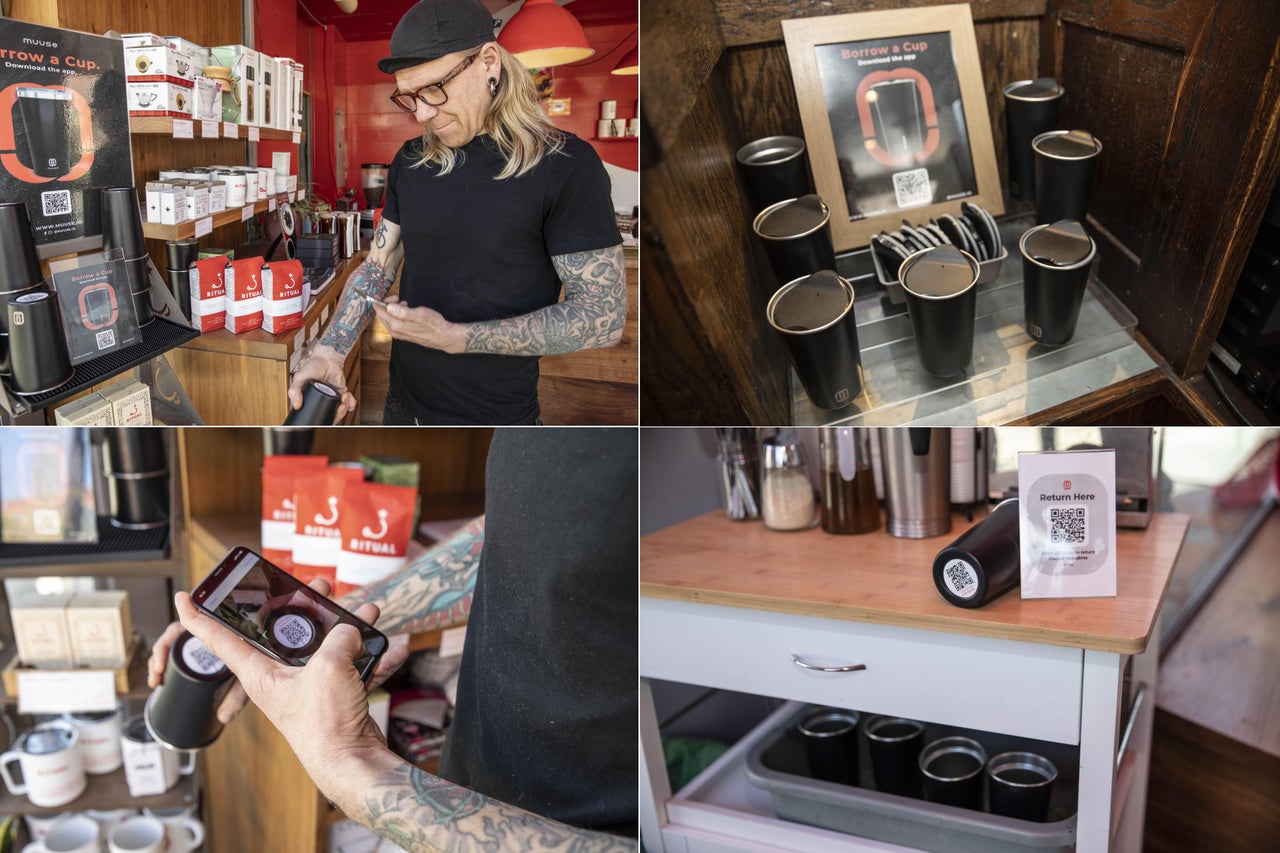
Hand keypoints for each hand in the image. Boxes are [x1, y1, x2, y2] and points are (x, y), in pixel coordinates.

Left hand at [175, 590, 408, 797]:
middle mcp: (281, 678)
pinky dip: (373, 658)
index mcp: (261, 673)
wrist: (355, 764)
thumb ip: (339, 636)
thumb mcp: (329, 667)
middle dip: (306, 606)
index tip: (183, 598)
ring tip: (369, 611)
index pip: (219, 640)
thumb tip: (352, 630)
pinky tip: (393, 650)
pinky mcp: (335, 696)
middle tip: (317, 585)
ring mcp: (309, 687)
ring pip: (327, 645)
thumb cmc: (326, 725)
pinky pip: (353, 667)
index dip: (198, 616)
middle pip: (286, 631)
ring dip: (352, 628)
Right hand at [288, 345, 356, 417]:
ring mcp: (333, 398)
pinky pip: (350, 403)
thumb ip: (294, 390)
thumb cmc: (312, 366)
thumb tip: (297, 406)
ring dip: (345, 409)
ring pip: (341, 412)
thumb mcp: (299, 377)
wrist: (326, 357)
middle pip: (331, 417)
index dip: (321, 420)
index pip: (316, 415)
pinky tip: (347, 395)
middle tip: (339, 409)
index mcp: (312, 401)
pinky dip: (351, 403)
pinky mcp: (342, 393)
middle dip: (337, 416)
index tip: (324, 417)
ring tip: (344, 399)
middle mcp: (323, 401)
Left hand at [371, 297, 466, 353]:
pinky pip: (394, 323)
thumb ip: (402, 311)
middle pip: (382, 316)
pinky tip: (408, 312)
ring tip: (406, 304)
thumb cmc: (434, 325)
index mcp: (397, 325)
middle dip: (387, 305)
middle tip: (399, 299)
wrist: (443, 337)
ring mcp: (399, 334)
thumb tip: (389, 306)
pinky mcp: (404, 334)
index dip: (382, 301)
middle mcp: (395, 331)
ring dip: (393, 309)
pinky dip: (397, 315)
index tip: (392, 296)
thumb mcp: (420, 314)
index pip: (380, 312)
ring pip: (388, 319)